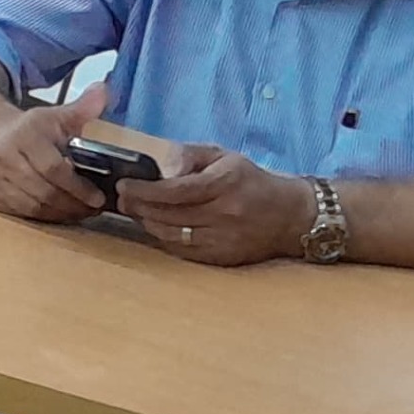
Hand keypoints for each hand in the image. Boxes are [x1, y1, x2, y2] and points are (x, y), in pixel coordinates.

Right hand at [0, 82, 112, 226]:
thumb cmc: (28, 128)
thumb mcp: (56, 115)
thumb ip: (83, 107)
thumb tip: (103, 91)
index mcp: (23, 134)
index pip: (53, 168)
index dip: (77, 187)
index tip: (97, 197)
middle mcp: (1, 156)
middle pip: (43, 191)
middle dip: (73, 204)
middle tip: (93, 208)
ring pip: (32, 206)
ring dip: (60, 213)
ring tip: (80, 212)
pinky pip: (19, 212)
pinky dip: (42, 216)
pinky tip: (58, 212)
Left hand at [113, 145, 312, 269]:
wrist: (291, 216)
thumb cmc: (251, 181)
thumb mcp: (224, 157)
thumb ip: (189, 156)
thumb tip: (161, 166)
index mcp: (225, 184)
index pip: (175, 190)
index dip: (145, 190)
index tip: (124, 186)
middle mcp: (224, 213)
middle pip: (168, 214)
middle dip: (138, 207)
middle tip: (122, 199)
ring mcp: (223, 239)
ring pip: (171, 234)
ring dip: (147, 223)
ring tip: (135, 211)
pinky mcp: (222, 258)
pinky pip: (181, 250)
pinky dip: (163, 238)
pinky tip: (156, 226)